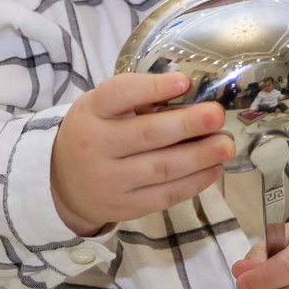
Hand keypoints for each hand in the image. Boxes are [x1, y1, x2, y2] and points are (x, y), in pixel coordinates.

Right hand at [50, 73, 234, 234]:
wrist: (63, 182)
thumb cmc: (94, 133)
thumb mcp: (101, 108)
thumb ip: (136, 101)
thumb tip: (190, 92)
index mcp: (92, 112)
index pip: (119, 95)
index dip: (152, 88)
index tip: (184, 81)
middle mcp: (96, 146)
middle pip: (147, 135)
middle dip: (187, 125)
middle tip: (217, 115)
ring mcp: (109, 180)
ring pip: (161, 169)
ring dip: (199, 156)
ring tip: (225, 145)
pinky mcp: (125, 206)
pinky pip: (165, 195)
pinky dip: (193, 182)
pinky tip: (213, 169)